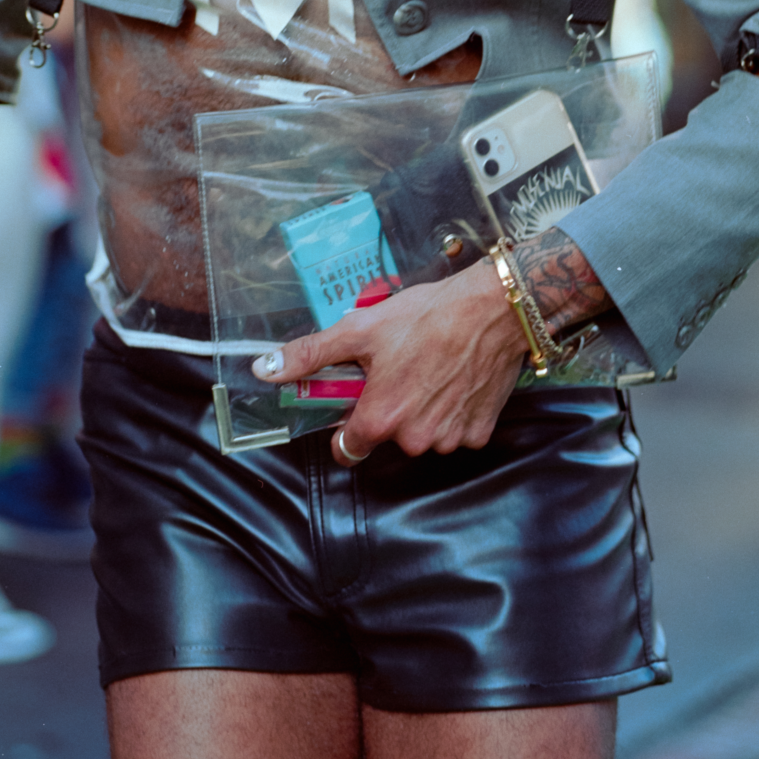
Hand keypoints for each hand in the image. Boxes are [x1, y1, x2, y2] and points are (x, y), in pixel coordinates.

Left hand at [253, 262, 529, 464]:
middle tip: (399, 368)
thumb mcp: (360, 329)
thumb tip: (264, 370)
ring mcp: (450, 439)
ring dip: (423, 410)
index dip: (347, 425)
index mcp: (380, 419)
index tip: (356, 401)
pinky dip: (454, 409)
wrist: (494, 308)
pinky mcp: (480, 432)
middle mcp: (415, 440)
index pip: (347, 449)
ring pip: (424, 433)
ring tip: (431, 367)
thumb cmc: (428, 316)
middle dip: (390, 408)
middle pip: (388, 436)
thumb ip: (311, 354)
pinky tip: (456, 377)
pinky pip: (456, 429)